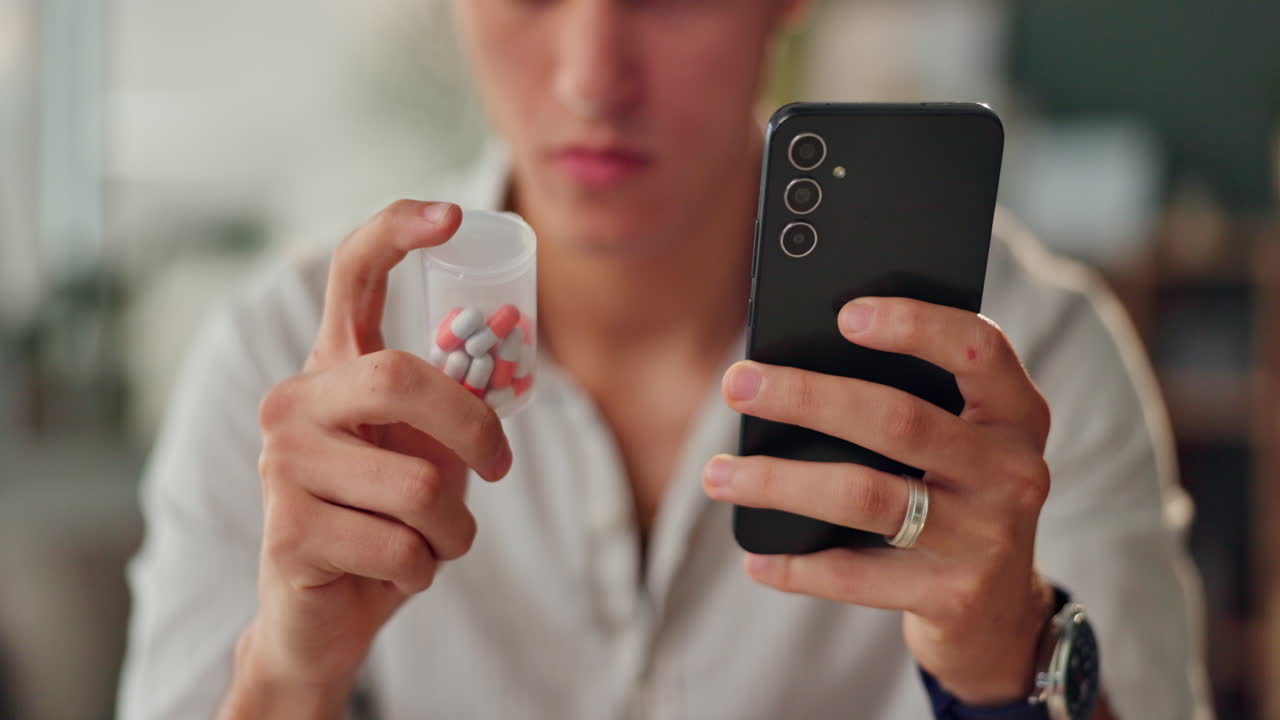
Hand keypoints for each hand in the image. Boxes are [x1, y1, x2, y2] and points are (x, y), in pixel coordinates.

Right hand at [222, 200, 512, 717]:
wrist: (324, 615)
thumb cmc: (385, 519)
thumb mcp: (425, 452)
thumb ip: (450, 408)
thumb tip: (508, 363)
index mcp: (333, 370)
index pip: (353, 277)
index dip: (396, 233)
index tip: (450, 214)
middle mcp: (294, 404)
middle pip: (401, 377)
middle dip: (472, 429)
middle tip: (497, 467)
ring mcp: (282, 466)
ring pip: (419, 486)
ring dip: (452, 530)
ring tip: (427, 540)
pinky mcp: (289, 533)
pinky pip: (403, 549)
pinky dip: (424, 570)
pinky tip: (393, 572)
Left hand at [703, 297, 1055, 705]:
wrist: (999, 610)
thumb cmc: (954, 493)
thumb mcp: (960, 440)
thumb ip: (912, 398)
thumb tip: (791, 366)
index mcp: (1017, 412)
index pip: (977, 350)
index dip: (915, 326)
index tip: (844, 314)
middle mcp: (1014, 470)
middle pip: (897, 421)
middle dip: (806, 398)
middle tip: (737, 384)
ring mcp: (987, 537)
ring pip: (865, 496)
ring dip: (779, 482)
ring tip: (718, 474)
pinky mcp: (954, 595)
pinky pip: (856, 575)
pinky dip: (797, 566)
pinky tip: (755, 557)